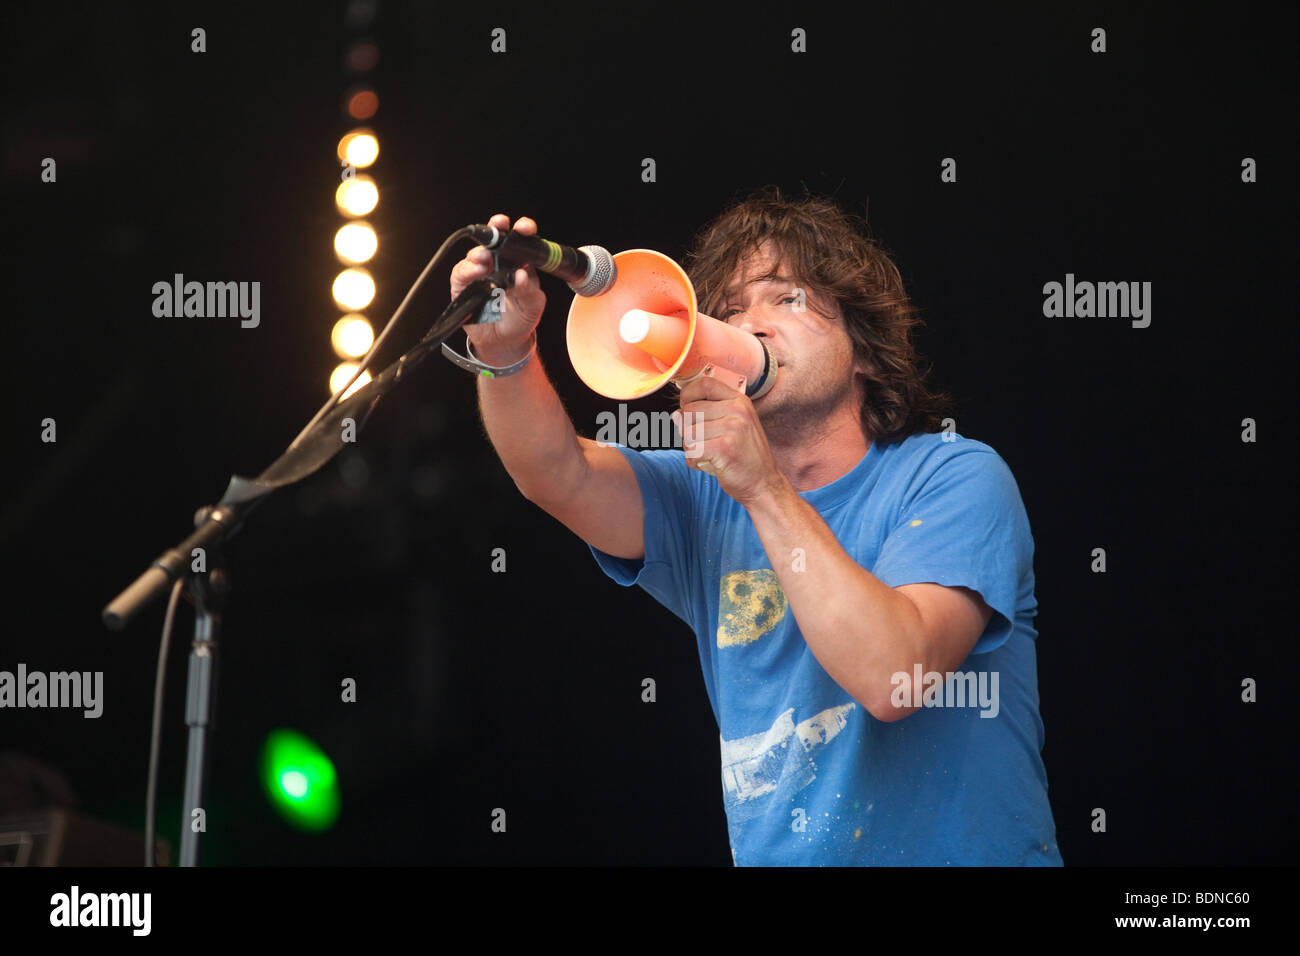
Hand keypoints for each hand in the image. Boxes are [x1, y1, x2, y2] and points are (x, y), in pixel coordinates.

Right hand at [449, 213, 546, 364]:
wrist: (505, 341)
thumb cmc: (520, 318)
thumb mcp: (533, 306)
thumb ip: (529, 290)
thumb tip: (522, 275)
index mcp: (518, 261)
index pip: (520, 239)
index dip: (522, 229)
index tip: (524, 228)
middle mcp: (497, 262)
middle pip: (494, 237)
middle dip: (495, 228)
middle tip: (499, 225)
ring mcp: (479, 271)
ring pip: (476, 253)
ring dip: (479, 253)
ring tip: (485, 258)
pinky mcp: (463, 285)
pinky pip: (461, 272)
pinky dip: (467, 270)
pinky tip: (475, 271)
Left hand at [672, 370, 786, 505]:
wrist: (763, 483)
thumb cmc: (745, 455)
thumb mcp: (735, 425)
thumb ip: (709, 414)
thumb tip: (676, 414)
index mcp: (739, 401)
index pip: (705, 384)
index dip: (688, 395)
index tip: (686, 407)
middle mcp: (737, 410)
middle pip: (689, 411)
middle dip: (688, 430)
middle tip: (705, 443)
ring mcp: (733, 428)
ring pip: (687, 433)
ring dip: (691, 449)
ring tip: (709, 455)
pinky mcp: (725, 448)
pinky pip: (692, 451)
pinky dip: (694, 462)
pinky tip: (708, 464)